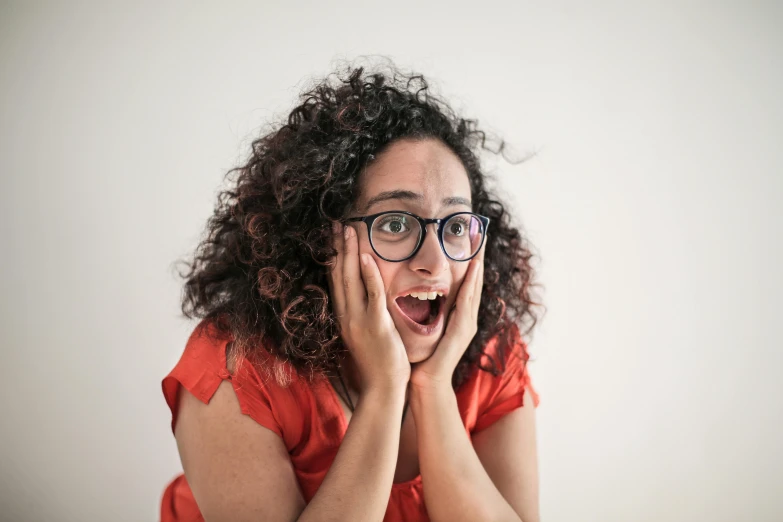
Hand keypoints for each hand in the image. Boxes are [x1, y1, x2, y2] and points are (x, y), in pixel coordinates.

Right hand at [327, 222, 410, 392]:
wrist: (383, 388)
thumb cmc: (378, 361)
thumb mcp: (365, 333)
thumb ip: (363, 313)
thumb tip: (366, 294)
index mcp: (344, 317)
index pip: (336, 281)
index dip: (334, 258)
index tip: (333, 237)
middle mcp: (347, 316)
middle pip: (339, 276)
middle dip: (337, 248)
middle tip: (336, 224)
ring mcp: (359, 321)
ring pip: (351, 281)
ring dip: (349, 254)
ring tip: (348, 231)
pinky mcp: (376, 326)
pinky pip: (372, 296)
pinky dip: (369, 276)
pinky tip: (367, 257)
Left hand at [410, 241, 484, 390]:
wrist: (425, 380)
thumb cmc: (421, 354)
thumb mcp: (423, 324)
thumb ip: (424, 308)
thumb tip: (415, 289)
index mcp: (457, 314)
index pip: (465, 282)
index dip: (468, 262)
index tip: (469, 240)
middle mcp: (466, 316)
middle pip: (474, 281)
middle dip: (478, 258)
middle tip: (481, 234)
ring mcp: (468, 323)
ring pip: (475, 288)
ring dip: (479, 266)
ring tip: (481, 246)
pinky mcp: (463, 330)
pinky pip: (467, 302)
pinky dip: (471, 284)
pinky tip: (473, 270)